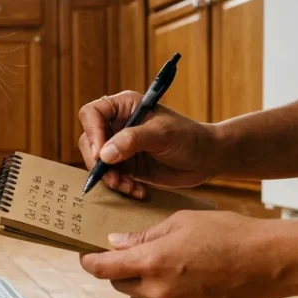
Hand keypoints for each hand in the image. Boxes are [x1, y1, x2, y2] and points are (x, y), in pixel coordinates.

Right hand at [77, 91, 221, 196]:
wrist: (208, 159)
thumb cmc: (189, 137)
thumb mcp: (161, 135)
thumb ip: (132, 141)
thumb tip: (103, 155)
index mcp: (124, 107)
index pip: (92, 114)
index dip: (92, 133)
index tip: (101, 154)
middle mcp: (117, 125)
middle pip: (89, 141)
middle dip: (98, 162)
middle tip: (113, 177)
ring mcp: (120, 147)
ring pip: (97, 163)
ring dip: (109, 178)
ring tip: (128, 187)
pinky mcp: (126, 166)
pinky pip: (111, 177)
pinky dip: (121, 187)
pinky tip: (138, 190)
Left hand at [79, 210, 285, 297]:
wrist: (272, 262)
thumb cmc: (228, 233)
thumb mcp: (181, 222)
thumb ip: (145, 235)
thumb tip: (117, 244)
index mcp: (152, 263)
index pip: (103, 269)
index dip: (89, 263)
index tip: (85, 257)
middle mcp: (160, 291)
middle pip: (121, 285)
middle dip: (120, 270)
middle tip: (130, 255)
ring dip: (143, 286)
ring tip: (164, 267)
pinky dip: (168, 297)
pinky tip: (187, 280)